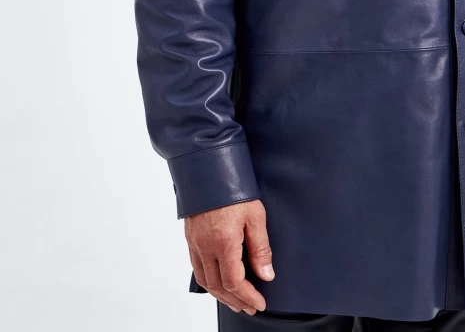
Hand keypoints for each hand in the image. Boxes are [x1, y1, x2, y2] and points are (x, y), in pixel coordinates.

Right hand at [185, 199, 274, 313]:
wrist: (209, 166)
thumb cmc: (234, 188)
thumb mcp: (256, 215)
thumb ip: (260, 248)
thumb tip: (266, 275)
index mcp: (223, 243)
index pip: (234, 282)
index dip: (248, 296)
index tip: (259, 302)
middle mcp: (205, 247)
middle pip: (217, 287)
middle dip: (235, 300)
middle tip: (249, 306)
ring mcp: (195, 243)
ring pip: (204, 280)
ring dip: (220, 295)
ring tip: (235, 299)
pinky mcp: (190, 237)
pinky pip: (196, 268)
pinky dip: (208, 281)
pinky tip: (217, 280)